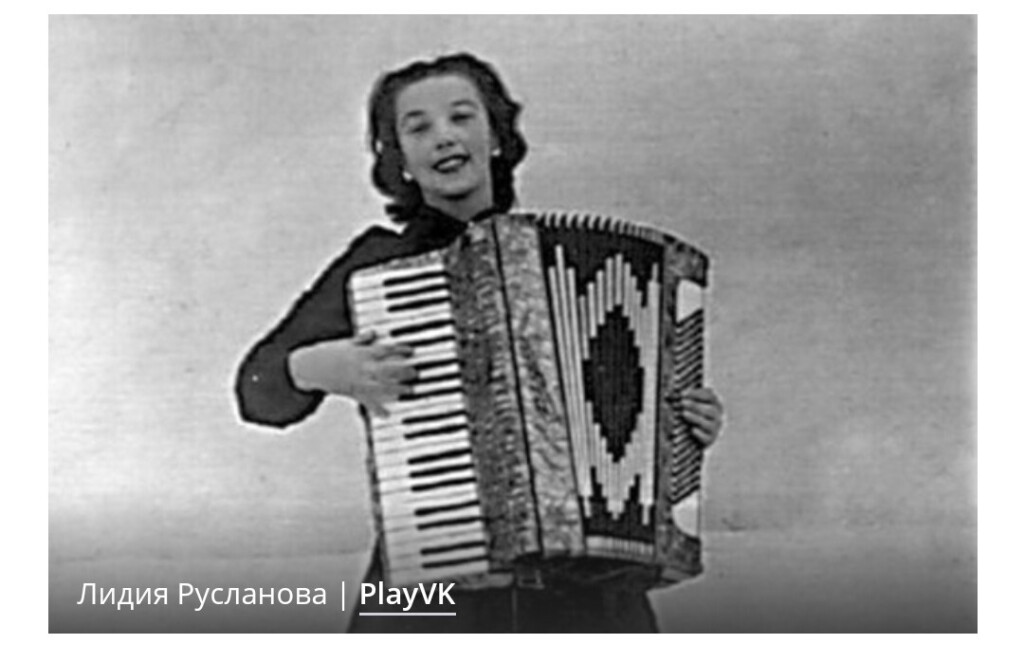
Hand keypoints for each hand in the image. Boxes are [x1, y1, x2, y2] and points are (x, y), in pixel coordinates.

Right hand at [288, 330, 416, 417]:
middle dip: (404, 371)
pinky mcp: (353, 393)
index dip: (401, 349)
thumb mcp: (345, 343)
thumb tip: (373, 333)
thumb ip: (362, 339)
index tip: (411, 351)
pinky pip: (367, 403)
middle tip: (416, 372)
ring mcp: (359, 381)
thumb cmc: (327, 353)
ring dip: (398, 388)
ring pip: (383, 386)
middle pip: (389, 369)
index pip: (386, 349)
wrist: (309, 367)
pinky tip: (387, 415)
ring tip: (410, 390)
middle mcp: (363, 367)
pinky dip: (377, 410)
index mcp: (362, 353)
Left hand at [679, 387, 723, 447]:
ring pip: (708, 424)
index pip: (711, 396)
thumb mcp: (695, 405)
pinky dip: (699, 434)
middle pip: (710, 410)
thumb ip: (689, 398)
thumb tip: (676, 393)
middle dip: (695, 405)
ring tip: (684, 413)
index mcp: (716, 404)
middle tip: (682, 403)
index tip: (683, 394)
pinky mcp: (710, 440)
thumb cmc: (696, 416)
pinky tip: (692, 430)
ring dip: (695, 418)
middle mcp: (718, 417)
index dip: (697, 393)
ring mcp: (715, 429)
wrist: (699, 438)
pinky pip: (706, 438)